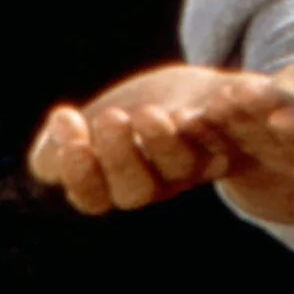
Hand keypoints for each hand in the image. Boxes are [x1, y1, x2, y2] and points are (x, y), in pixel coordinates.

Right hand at [28, 62, 251, 214]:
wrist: (203, 96)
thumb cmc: (136, 115)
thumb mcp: (93, 127)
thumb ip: (62, 143)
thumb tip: (61, 126)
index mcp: (119, 183)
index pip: (94, 197)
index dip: (80, 174)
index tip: (70, 140)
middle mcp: (160, 182)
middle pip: (136, 190)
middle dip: (119, 158)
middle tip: (109, 118)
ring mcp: (198, 164)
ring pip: (181, 166)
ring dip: (162, 142)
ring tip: (145, 113)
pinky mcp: (232, 136)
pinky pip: (225, 140)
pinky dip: (211, 126)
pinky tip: (192, 108)